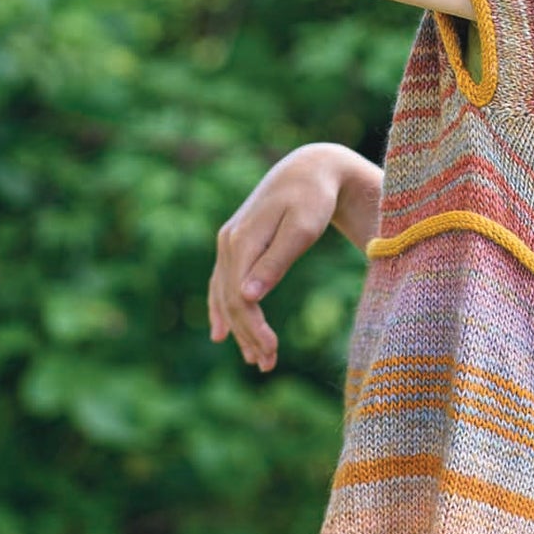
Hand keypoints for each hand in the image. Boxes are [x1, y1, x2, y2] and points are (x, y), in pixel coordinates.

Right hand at [209, 144, 349, 372]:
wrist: (310, 168)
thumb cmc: (313, 198)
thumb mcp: (302, 229)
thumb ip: (275, 263)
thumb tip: (247, 297)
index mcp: (242, 241)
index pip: (239, 296)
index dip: (252, 328)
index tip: (271, 353)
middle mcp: (229, 242)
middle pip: (230, 300)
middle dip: (247, 335)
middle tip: (267, 365)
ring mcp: (229, 242)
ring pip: (225, 294)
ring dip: (238, 328)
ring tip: (256, 359)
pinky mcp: (235, 243)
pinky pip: (221, 282)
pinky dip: (221, 309)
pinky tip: (220, 333)